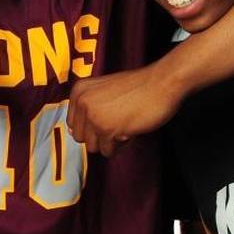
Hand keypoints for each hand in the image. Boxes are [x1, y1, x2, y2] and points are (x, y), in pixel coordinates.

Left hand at [67, 63, 181, 155]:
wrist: (161, 82)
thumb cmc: (138, 86)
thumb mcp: (104, 90)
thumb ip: (88, 107)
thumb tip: (73, 132)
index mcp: (79, 91)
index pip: (72, 124)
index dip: (91, 126)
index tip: (108, 117)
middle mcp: (83, 103)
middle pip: (81, 138)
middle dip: (99, 136)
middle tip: (119, 121)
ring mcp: (94, 116)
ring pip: (93, 147)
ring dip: (110, 141)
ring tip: (125, 124)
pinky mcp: (108, 130)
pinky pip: (108, 151)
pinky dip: (121, 145)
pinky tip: (130, 129)